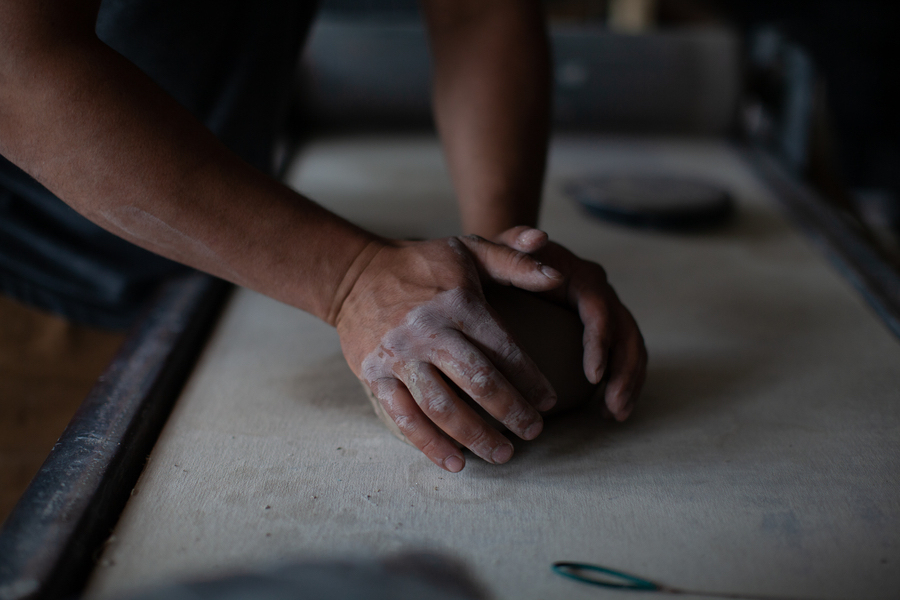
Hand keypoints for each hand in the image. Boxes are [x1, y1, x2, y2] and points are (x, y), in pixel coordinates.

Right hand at [334, 236, 564, 471]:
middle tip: (534, 432)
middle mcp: (429, 331)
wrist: (355, 274)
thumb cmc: (422, 264)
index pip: (505, 350)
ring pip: (443, 407)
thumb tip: (559, 277)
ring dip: (476, 437)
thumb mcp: (470, 250)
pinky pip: (404, 417)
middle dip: (512, 413)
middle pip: (479, 383)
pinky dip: (430, 444)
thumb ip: (516, 261)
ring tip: (503, 455)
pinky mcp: (374, 374)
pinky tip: (455, 463)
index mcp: (459, 304)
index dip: (531, 380)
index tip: (548, 401)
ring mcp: (399, 356)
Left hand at [494, 227, 646, 420]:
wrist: (511, 259)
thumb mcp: (502, 248)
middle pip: (627, 332)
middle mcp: (601, 292)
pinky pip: (622, 356)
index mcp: (581, 276)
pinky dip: (621, 382)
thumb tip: (539, 237)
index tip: (592, 377)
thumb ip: (515, 242)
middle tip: (613, 407)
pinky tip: (609, 410)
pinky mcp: (603, 329)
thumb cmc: (502, 259)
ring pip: (632, 347)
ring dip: (629, 382)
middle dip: (624, 372)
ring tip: (615, 415)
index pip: (599, 310)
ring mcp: (606, 310)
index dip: (600, 343)